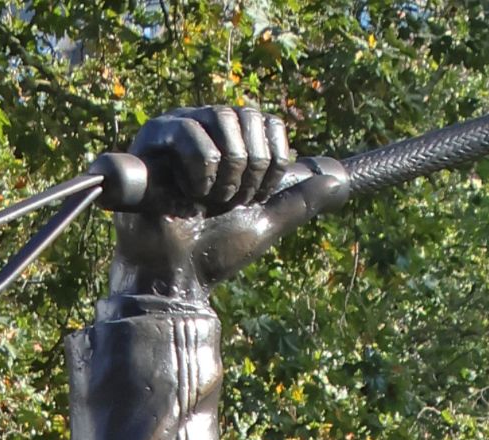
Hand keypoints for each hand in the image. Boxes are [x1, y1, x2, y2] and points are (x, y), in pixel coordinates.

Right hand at [107, 105, 346, 303]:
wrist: (179, 273)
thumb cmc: (216, 250)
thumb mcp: (266, 221)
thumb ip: (299, 200)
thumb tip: (337, 181)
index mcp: (232, 143)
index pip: (269, 123)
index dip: (271, 163)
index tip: (255, 197)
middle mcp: (205, 128)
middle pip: (248, 116)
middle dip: (251, 169)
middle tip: (231, 202)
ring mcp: (176, 129)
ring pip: (222, 117)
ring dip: (226, 172)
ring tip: (208, 200)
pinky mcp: (150, 138)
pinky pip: (189, 132)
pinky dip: (199, 170)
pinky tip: (186, 195)